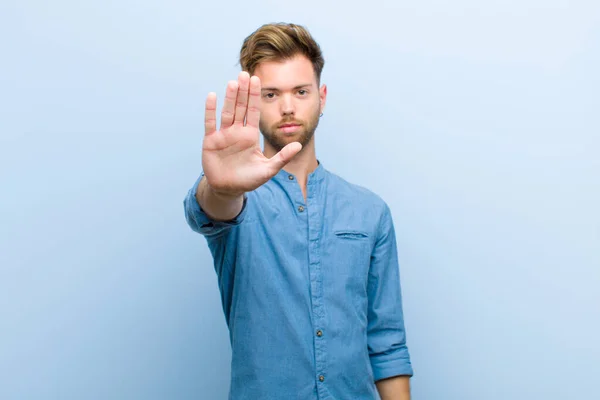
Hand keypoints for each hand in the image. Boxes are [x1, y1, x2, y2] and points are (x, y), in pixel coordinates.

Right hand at [202, 71, 301, 196]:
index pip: (254, 112)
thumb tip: (299, 146)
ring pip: (227, 112)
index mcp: (250, 136)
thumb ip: (282, 157)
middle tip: (245, 73)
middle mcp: (237, 132)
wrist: (228, 190)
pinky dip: (211, 110)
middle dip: (243, 91)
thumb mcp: (268, 170)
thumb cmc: (248, 180)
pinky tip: (212, 96)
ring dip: (229, 97)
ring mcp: (224, 135)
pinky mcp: (211, 141)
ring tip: (233, 82)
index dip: (255, 96)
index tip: (257, 80)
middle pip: (240, 107)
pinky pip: (210, 123)